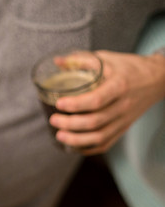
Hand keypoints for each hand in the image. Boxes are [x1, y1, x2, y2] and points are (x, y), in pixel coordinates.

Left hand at [49, 50, 164, 154]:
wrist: (156, 79)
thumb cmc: (128, 67)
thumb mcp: (106, 58)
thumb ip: (81, 60)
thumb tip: (57, 61)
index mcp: (119, 85)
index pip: (96, 99)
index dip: (76, 104)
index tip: (59, 103)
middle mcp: (123, 105)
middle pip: (95, 121)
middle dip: (71, 124)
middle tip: (53, 120)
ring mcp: (124, 119)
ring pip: (100, 137)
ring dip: (77, 140)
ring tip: (59, 136)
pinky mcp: (124, 128)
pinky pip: (107, 143)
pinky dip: (89, 148)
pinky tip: (74, 146)